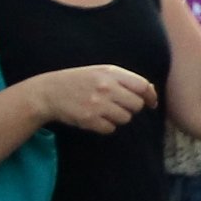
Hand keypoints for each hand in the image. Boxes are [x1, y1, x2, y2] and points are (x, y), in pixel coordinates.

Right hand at [31, 64, 158, 133]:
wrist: (49, 92)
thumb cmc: (79, 81)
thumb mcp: (100, 72)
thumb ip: (124, 79)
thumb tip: (150, 90)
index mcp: (110, 73)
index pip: (142, 86)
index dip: (150, 96)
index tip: (151, 103)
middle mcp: (106, 87)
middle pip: (136, 105)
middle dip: (131, 108)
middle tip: (118, 105)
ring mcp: (97, 104)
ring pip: (125, 118)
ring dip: (118, 117)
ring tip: (104, 110)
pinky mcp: (89, 119)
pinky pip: (111, 128)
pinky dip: (106, 126)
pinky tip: (95, 118)